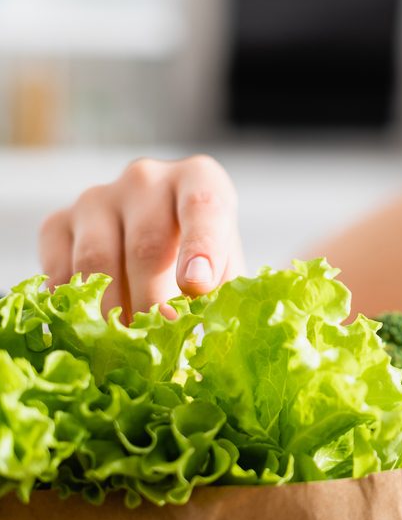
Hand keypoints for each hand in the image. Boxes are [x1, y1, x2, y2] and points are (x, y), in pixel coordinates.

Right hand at [38, 155, 244, 319]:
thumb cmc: (203, 256)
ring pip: (97, 259)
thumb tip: (214, 327)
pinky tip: (91, 326)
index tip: (196, 286)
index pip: (202, 206)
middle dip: (153, 302)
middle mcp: (146, 178)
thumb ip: (224, 290)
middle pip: (146, 244)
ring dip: (112, 310)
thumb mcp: (225, 265)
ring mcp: (97, 197)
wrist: (157, 240)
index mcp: (199, 178)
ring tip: (127, 341)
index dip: (201, 247)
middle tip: (159, 339)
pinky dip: (74, 305)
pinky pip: (59, 269)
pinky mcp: (58, 222)